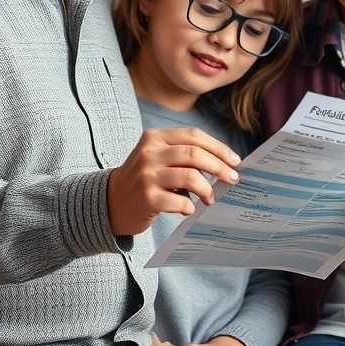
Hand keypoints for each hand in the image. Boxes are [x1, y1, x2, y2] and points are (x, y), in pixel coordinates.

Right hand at [107, 127, 241, 236]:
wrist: (110, 203)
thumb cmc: (143, 180)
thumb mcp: (157, 158)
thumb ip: (184, 155)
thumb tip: (224, 163)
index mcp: (154, 138)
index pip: (194, 136)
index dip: (218, 147)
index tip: (234, 160)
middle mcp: (149, 153)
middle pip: (195, 154)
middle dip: (219, 167)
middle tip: (232, 179)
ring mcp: (147, 175)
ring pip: (191, 176)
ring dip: (207, 189)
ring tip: (209, 198)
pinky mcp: (147, 198)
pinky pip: (180, 201)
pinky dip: (190, 206)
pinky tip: (188, 209)